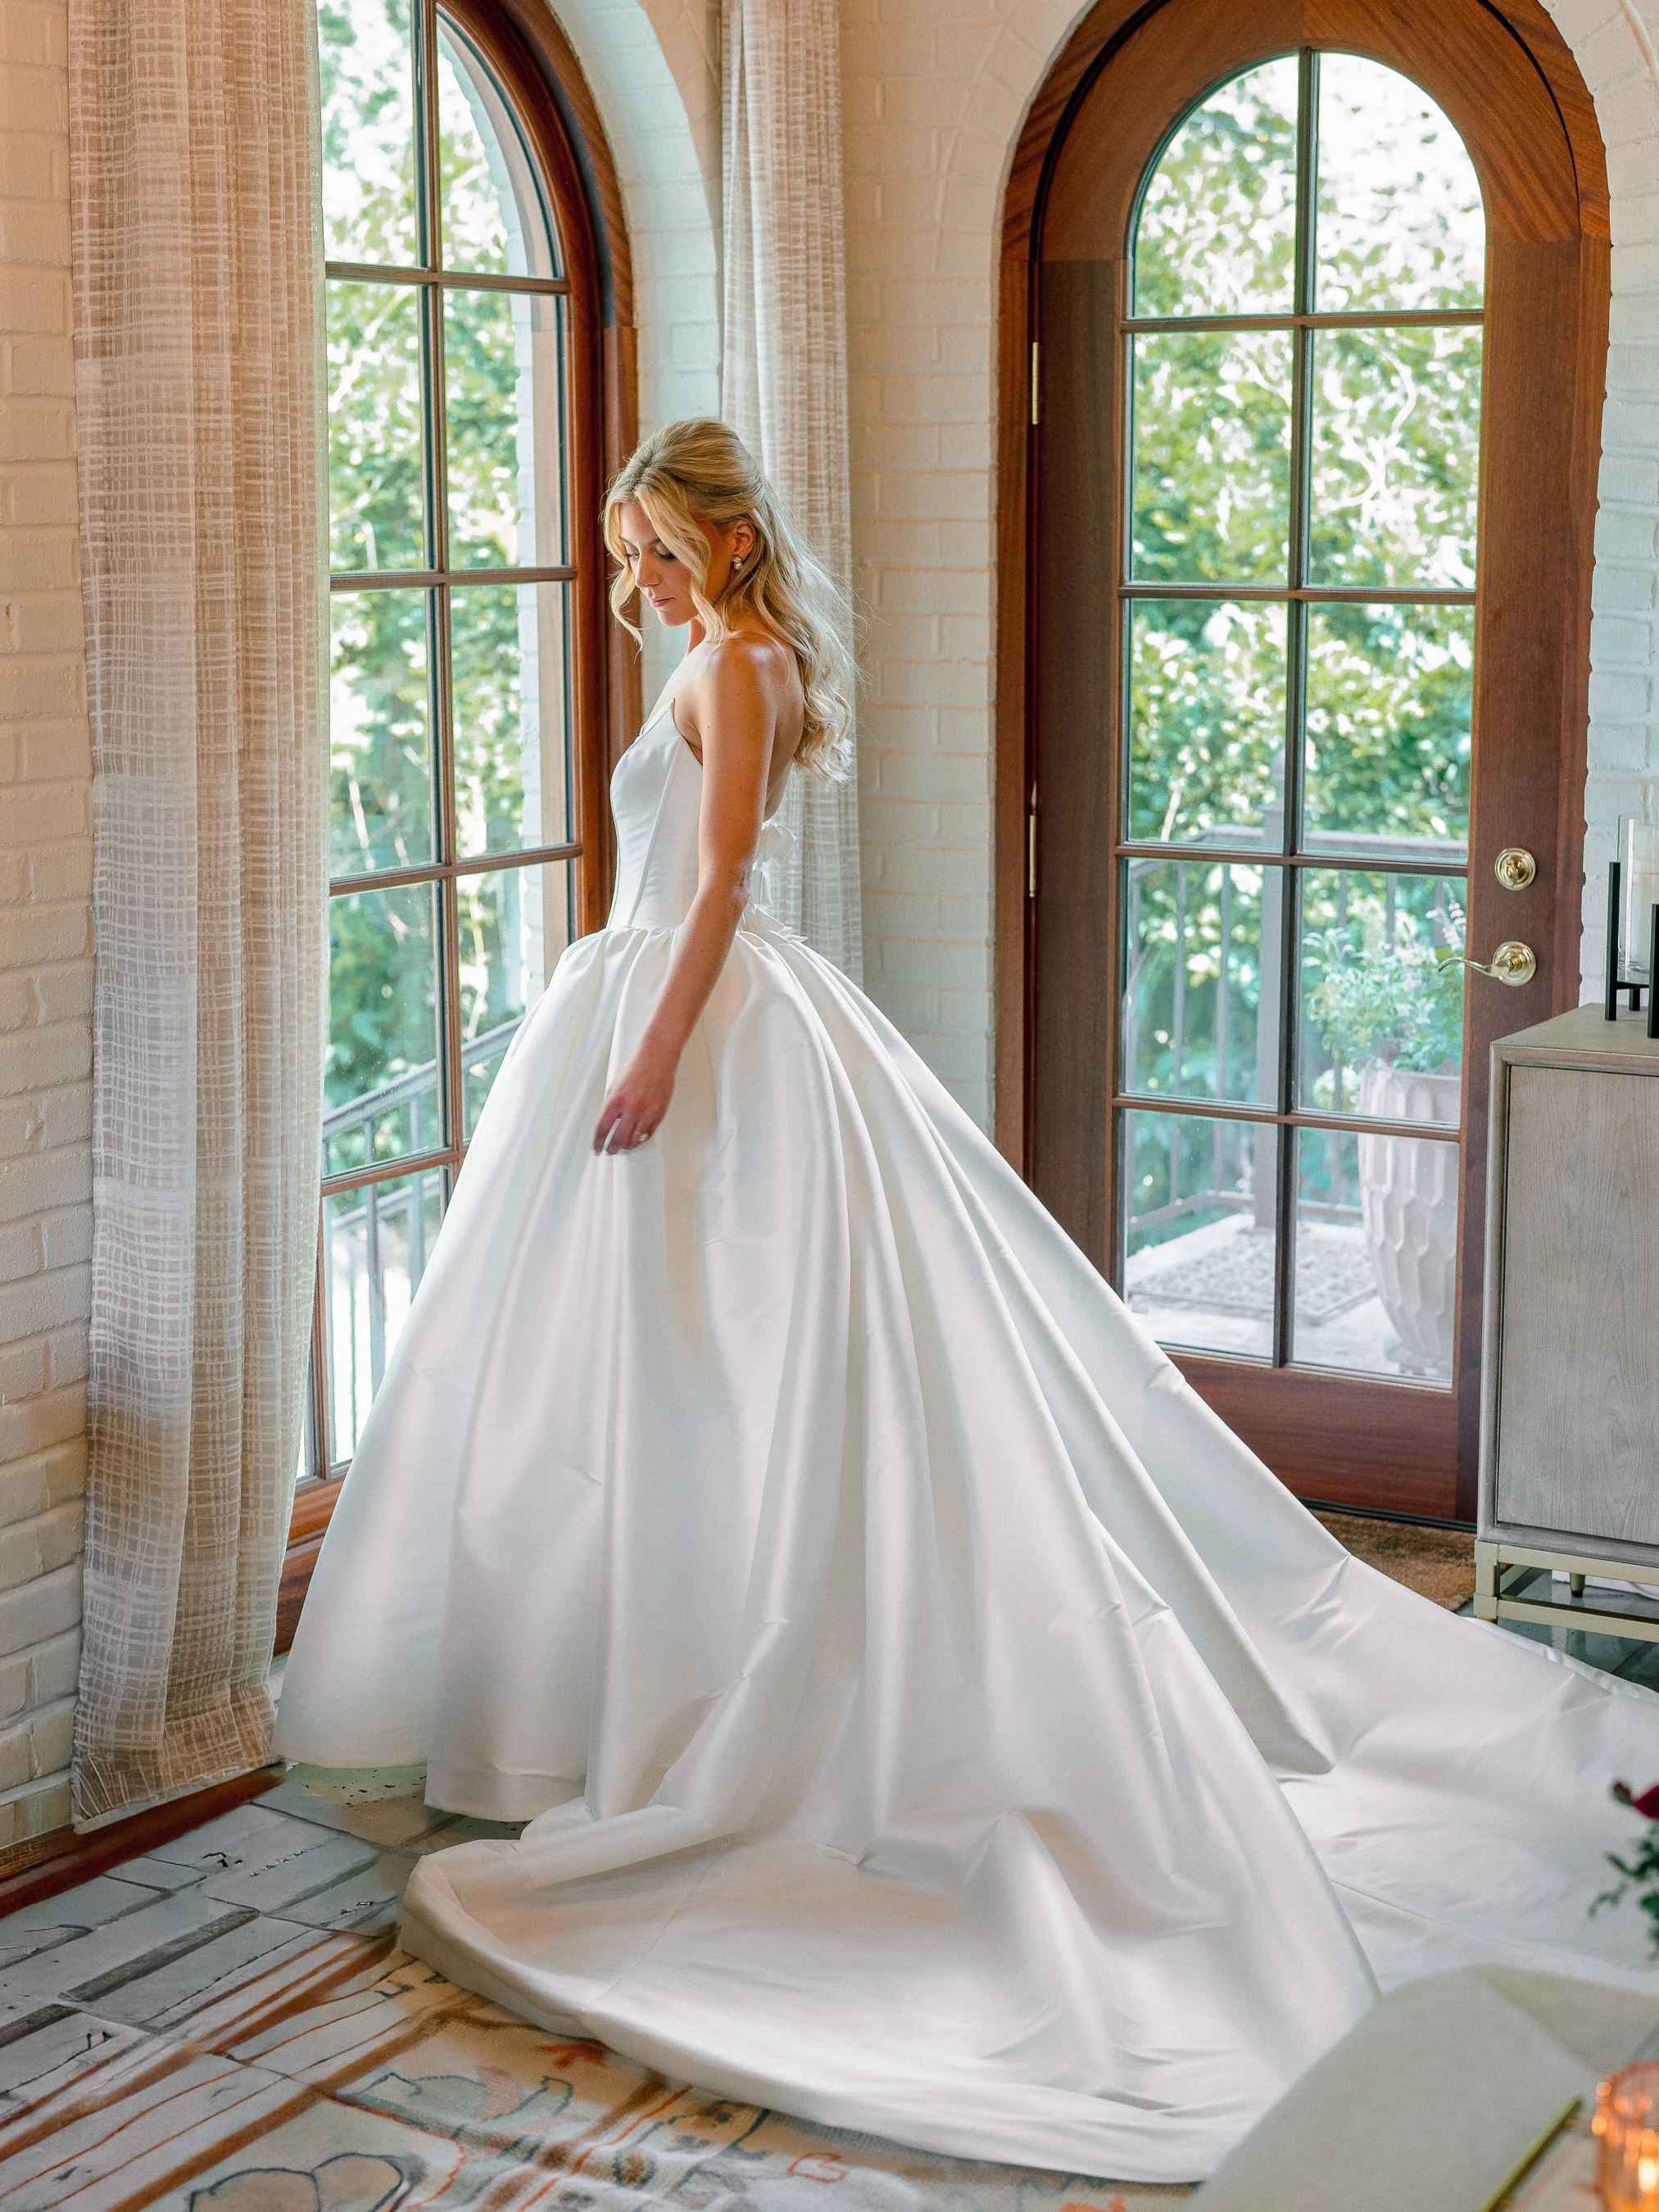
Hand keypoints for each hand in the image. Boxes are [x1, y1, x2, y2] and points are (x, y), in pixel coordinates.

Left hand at [593, 1039, 676, 1153]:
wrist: (656, 1061)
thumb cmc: (636, 1070)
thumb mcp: (615, 1086)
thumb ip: (611, 1105)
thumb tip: (607, 1123)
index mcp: (616, 1100)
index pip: (603, 1128)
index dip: (598, 1142)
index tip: (597, 1148)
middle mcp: (631, 1108)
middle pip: (618, 1139)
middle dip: (612, 1148)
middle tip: (610, 1150)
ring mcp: (647, 1113)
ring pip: (635, 1140)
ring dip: (627, 1146)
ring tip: (623, 1146)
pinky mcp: (659, 1114)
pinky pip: (648, 1134)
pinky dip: (641, 1139)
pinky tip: (636, 1138)